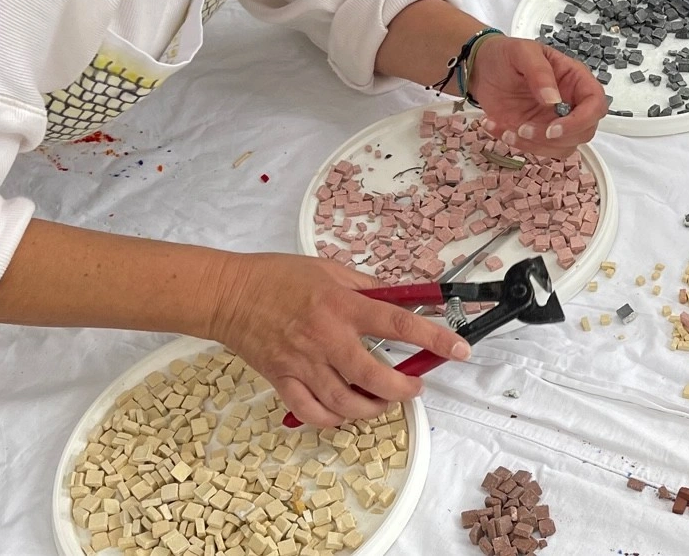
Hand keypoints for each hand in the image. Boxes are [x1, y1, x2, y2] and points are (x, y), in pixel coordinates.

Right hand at [206, 251, 469, 427]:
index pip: (398, 324)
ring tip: (384, 401)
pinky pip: (312, 412)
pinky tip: (346, 412)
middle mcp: (326, 338)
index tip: (459, 349)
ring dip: (372, 408)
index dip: (434, 337)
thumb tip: (402, 297)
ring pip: (346, 402)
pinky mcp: (282, 380)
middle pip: (374, 376)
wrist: (229, 294)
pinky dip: (334, 419)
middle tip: (415, 387)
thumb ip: (367, 287)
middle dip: (403, 388)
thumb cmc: (280, 277)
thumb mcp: (331, 269)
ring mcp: (302, 364)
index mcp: (342, 305)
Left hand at [468, 35, 607, 157]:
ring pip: (563, 147)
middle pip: (584, 132)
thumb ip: (539, 72)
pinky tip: (498, 128)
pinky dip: (517, 145)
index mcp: (575, 80)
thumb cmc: (507, 55)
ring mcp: (554, 121)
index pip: (596, 104)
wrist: (482, 68)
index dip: (582, 120)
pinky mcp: (537, 134)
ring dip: (535, 145)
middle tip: (524, 129)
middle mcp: (571, 103)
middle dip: (556, 138)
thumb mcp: (522, 52)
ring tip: (506, 129)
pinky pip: (538, 149)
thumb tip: (553, 100)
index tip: (554, 128)